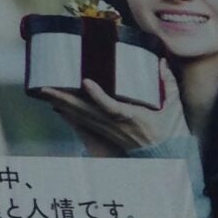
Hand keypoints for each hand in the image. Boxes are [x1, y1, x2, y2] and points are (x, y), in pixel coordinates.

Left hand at [41, 72, 186, 155]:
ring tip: (43, 91)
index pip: (112, 107)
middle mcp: (116, 125)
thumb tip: (160, 61)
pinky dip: (68, 114)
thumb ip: (167, 83)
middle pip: (86, 112)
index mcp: (132, 117)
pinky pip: (82, 123)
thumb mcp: (173, 107)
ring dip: (61, 104)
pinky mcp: (105, 133)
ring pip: (80, 117)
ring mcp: (108, 130)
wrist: (166, 156)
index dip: (98, 96)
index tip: (86, 81)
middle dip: (64, 98)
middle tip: (45, 86)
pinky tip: (55, 105)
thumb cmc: (170, 130)